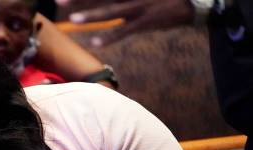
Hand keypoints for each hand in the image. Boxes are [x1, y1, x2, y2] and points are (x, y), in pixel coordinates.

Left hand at [56, 0, 193, 46]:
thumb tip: (101, 5)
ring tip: (73, 19)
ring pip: (111, 11)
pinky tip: (94, 42)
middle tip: (58, 0)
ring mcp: (140, 6)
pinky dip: (109, 37)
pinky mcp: (147, 21)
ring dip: (91, 15)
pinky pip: (124, 30)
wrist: (195, 2)